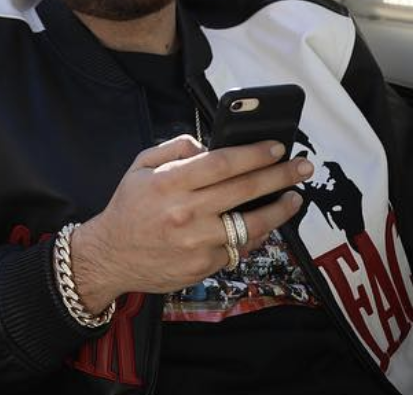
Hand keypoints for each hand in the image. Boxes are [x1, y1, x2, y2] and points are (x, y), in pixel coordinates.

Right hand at [68, 135, 311, 311]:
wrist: (111, 256)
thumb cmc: (128, 208)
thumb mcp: (139, 166)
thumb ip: (174, 148)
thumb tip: (208, 146)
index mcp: (169, 184)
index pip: (222, 163)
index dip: (254, 154)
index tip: (276, 147)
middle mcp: (186, 213)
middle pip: (244, 190)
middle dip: (279, 176)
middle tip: (302, 167)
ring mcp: (197, 243)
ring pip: (251, 224)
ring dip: (279, 210)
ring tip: (294, 198)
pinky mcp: (205, 266)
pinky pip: (239, 247)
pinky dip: (254, 235)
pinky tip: (264, 224)